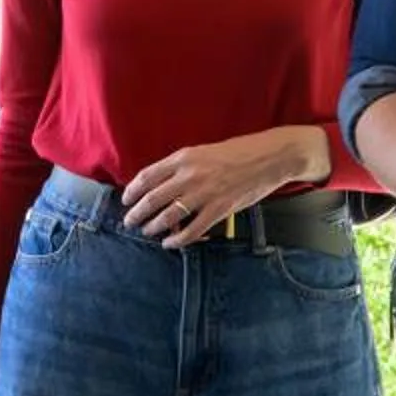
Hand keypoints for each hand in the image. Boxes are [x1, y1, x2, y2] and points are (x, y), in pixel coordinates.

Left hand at [120, 127, 326, 247]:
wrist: (268, 158)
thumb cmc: (237, 152)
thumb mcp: (203, 152)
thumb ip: (181, 167)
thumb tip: (161, 185)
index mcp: (183, 158)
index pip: (147, 176)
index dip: (132, 191)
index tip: (126, 200)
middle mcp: (189, 176)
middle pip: (152, 199)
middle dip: (136, 213)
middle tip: (130, 221)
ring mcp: (204, 194)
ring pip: (168, 217)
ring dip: (153, 227)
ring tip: (147, 231)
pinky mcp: (219, 210)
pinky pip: (191, 230)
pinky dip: (177, 240)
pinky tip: (170, 243)